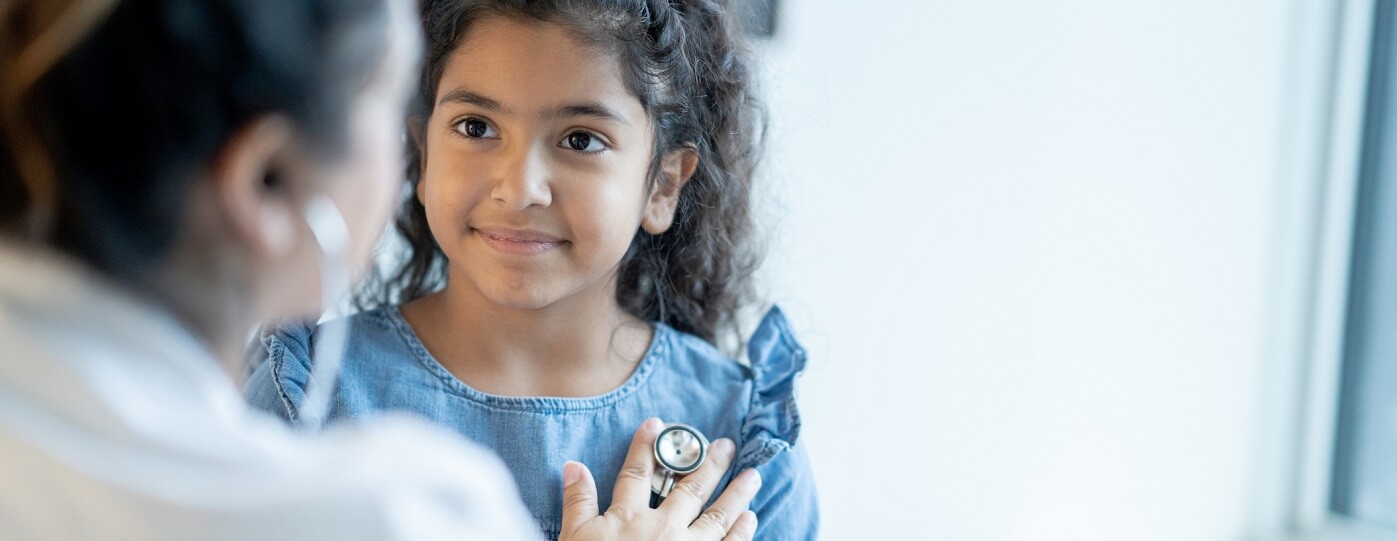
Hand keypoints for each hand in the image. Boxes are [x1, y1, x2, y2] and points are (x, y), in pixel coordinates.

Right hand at [559, 418, 760, 540]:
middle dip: (709, 464)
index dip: (645, 447)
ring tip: (752, 476)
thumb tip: (573, 465)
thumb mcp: (574, 538)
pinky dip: (741, 532)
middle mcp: (664, 529)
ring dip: (737, 493)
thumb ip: (577, 502)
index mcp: (629, 518)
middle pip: (690, 489)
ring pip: (718, 515)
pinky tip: (750, 518)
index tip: (655, 424)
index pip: (637, 474)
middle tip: (726, 445)